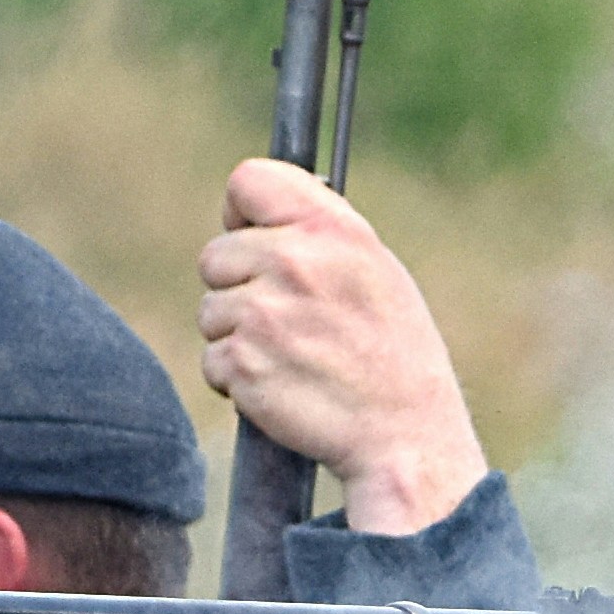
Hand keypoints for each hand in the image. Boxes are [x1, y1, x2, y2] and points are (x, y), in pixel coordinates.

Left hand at [198, 156, 489, 535]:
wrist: (403, 433)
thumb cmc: (395, 353)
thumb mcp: (375, 269)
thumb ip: (319, 233)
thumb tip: (259, 215)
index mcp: (331, 229)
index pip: (248, 180)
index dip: (240, 212)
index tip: (250, 235)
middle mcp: (293, 262)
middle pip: (215, 256)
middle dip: (237, 287)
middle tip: (282, 319)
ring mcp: (262, 314)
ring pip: (210, 311)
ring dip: (236, 336)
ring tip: (289, 356)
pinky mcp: (242, 364)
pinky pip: (212, 360)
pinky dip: (236, 379)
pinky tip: (279, 384)